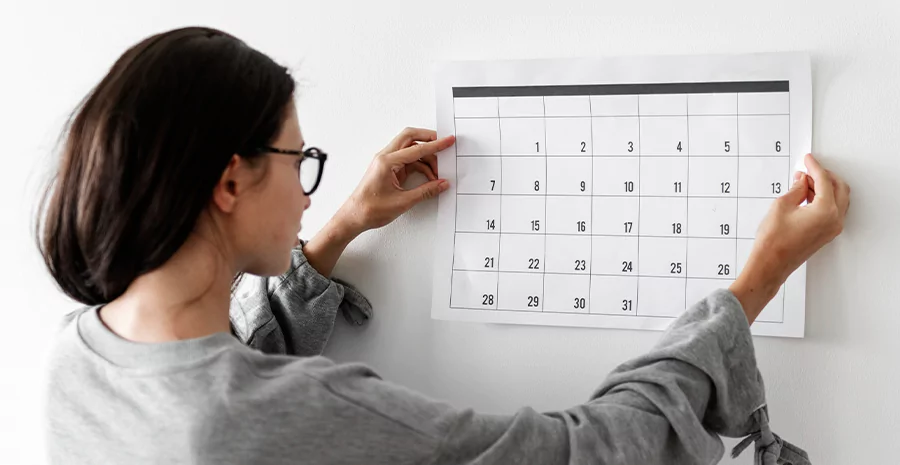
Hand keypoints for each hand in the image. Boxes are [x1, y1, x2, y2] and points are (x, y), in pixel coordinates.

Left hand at [334, 127, 454, 235]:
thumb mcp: (403, 202)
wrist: (354, 217)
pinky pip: (407, 160)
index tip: (448, 141)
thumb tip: (441, 184)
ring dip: (425, 157)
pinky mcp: (388, 169)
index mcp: (386, 161)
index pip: (416, 148)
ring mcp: (386, 162)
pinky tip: (428, 177)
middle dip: (428, 139)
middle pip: (410, 137)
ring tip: (437, 173)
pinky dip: (420, 165)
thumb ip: (426, 191)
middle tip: (443, 145)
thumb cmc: (370, 209)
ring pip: (410, 149)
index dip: (436, 145)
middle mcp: (385, 157)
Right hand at [730, 153, 850, 322]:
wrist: (770, 265)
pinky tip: (806, 196)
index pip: (824, 181)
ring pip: (837, 199)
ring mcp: (832, 228)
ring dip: (824, 187)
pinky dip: (823, 199)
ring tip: (803, 183)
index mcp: (825, 211)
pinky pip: (832, 210)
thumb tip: (802, 181)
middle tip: (807, 170)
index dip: (814, 167)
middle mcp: (834, 220)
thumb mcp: (781, 206)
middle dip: (823, 176)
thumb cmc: (773, 241)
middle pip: (838, 188)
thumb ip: (796, 189)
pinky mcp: (826, 234)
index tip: (808, 160)